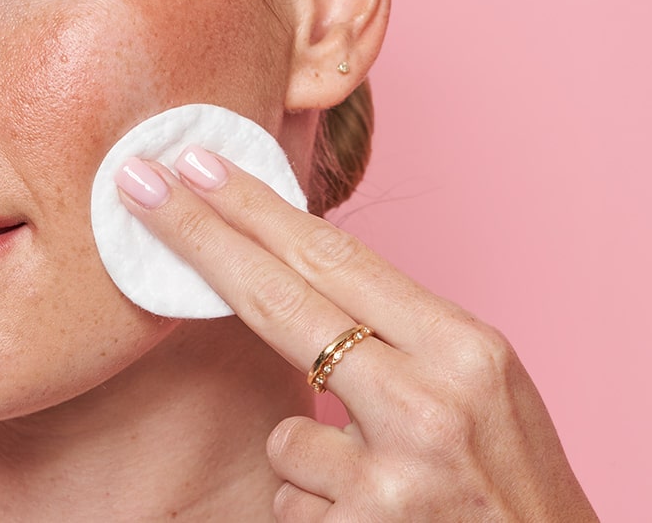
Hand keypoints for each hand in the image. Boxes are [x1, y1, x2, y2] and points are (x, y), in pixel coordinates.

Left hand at [117, 146, 596, 520]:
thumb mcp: (482, 386)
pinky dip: (324, 512)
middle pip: (283, 303)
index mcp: (465, 348)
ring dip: (317, 462)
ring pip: (286, 435)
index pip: (337, 261)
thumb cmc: (513, 482)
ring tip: (393, 488)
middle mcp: (430, 402)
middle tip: (138, 184)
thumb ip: (403, 334)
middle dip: (201, 237)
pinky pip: (293, 500)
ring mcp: (392, 474)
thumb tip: (295, 268)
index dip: (258, 210)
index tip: (198, 163)